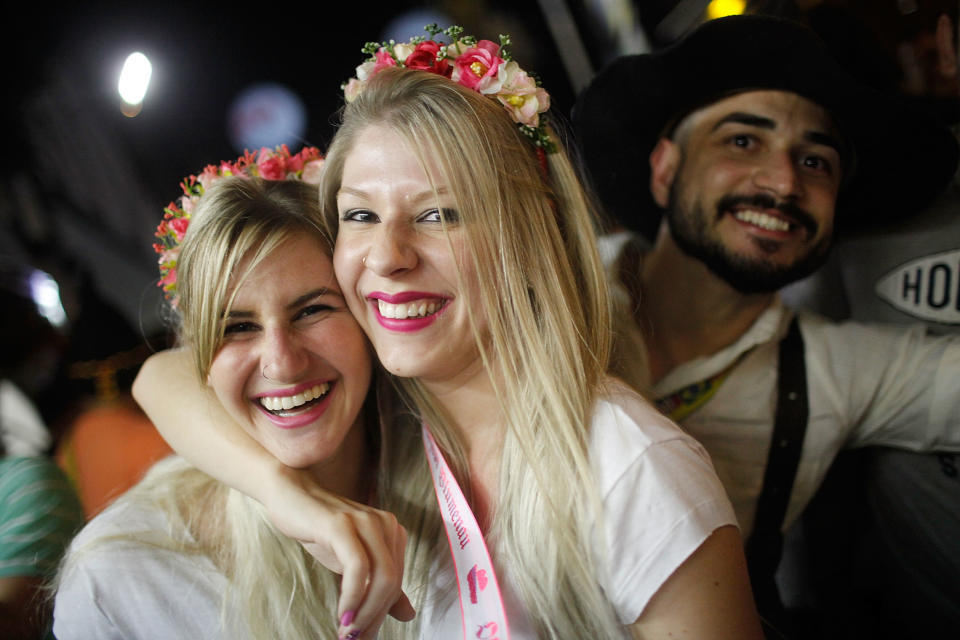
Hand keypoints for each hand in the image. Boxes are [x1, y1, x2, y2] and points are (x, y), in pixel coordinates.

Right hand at [262, 465, 414, 638]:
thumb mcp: (353, 561)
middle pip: (392, 582)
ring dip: (364, 612)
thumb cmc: (321, 531)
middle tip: (352, 639)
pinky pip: (358, 567)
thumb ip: (380, 584)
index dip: (381, 614)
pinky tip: (341, 612)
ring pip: (381, 577)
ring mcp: (366, 521)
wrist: (290, 496)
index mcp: (393, 532)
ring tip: (346, 631)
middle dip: (374, 617)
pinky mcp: (342, 524)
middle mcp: (386, 524)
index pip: (395, 582)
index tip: (362, 636)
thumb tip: (408, 615)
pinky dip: (352, 596)